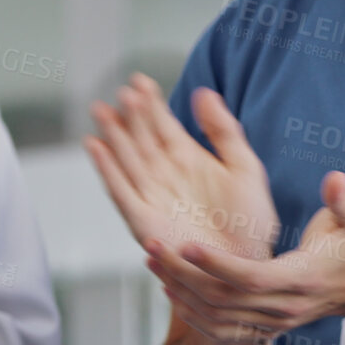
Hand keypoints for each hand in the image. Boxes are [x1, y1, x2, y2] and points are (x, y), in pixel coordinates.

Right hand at [86, 76, 278, 260]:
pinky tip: (95, 147)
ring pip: (126, 159)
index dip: (150, 103)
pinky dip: (106, 169)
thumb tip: (203, 93)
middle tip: (118, 93)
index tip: (138, 81)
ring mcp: (151, 196)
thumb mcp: (245, 167)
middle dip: (128, 115)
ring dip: (112, 135)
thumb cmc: (249, 223)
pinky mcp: (141, 218)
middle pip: (140, 138)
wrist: (245, 264)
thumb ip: (224, 131)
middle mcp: (165, 175)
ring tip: (101, 110)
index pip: (163, 125)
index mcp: (188, 160)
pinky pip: (119, 189)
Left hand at [143, 171, 344, 342]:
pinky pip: (218, 330)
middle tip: (153, 247)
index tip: (185, 244)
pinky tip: (169, 289)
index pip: (253, 277)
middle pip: (224, 298)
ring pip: (214, 315)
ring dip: (178, 291)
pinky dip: (190, 313)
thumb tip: (336, 180)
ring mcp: (272, 323)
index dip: (217, 264)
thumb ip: (344, 200)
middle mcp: (285, 307)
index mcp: (304, 279)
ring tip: (153, 261)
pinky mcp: (261, 331)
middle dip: (183, 273)